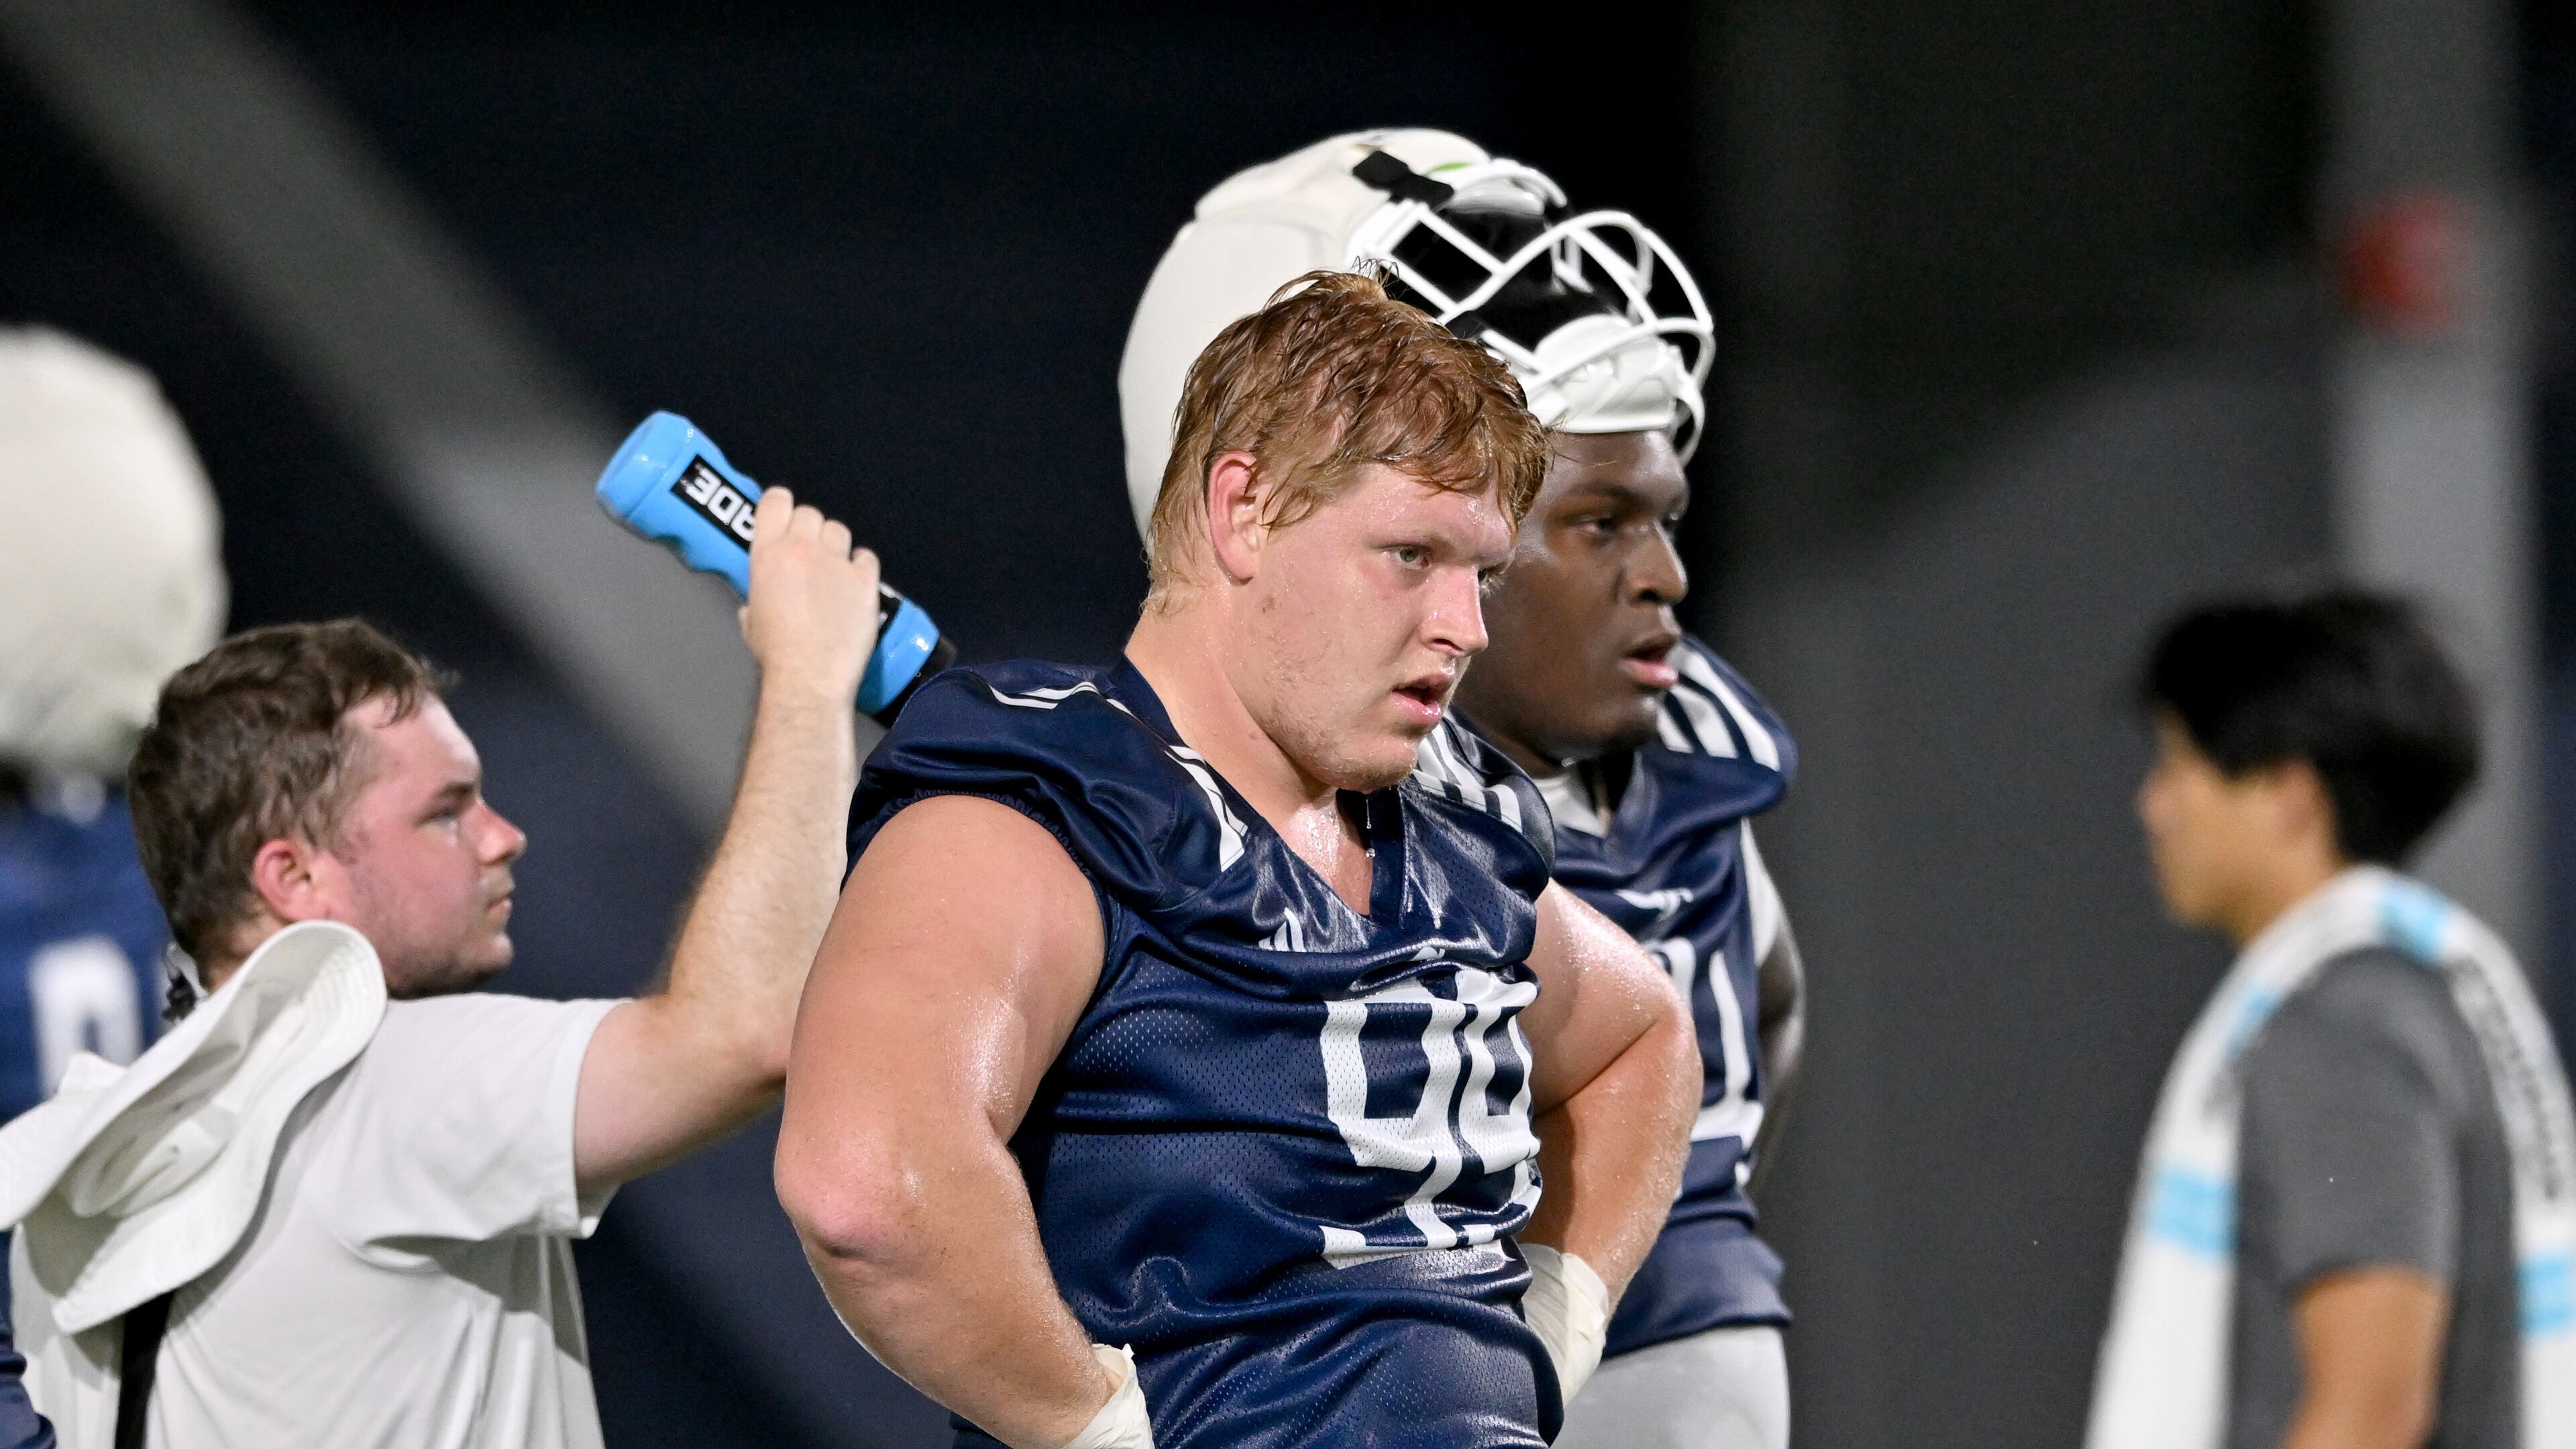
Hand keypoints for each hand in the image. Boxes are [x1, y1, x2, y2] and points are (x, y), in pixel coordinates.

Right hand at [740, 486, 881, 700]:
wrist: (809, 677)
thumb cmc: (775, 653)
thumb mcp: (751, 618)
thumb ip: (757, 595)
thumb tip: (759, 600)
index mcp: (768, 554)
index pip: (775, 501)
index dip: (780, 505)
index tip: (783, 518)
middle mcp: (802, 549)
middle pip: (810, 513)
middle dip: (809, 531)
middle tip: (808, 555)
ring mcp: (837, 562)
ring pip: (839, 530)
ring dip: (835, 545)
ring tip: (832, 571)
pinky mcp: (865, 580)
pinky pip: (866, 557)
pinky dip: (861, 567)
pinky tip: (855, 585)